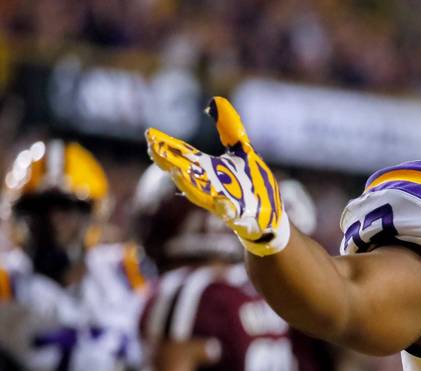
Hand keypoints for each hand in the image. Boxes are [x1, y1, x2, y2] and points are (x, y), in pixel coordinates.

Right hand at [145, 97, 289, 255]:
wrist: (270, 218)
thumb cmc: (253, 184)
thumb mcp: (242, 152)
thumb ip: (229, 130)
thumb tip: (215, 101)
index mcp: (208, 170)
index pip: (183, 155)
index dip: (167, 145)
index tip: (150, 134)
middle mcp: (210, 185)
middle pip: (185, 172)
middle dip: (169, 161)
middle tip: (154, 148)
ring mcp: (222, 201)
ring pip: (199, 193)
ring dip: (186, 182)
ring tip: (174, 169)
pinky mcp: (238, 215)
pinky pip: (229, 212)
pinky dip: (224, 207)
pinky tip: (223, 201)